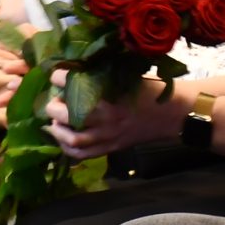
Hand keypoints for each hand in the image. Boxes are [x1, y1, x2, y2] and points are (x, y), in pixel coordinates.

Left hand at [45, 70, 180, 161]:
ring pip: (73, 139)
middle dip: (54, 108)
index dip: (59, 78)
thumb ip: (101, 75)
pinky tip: (63, 140)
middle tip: (53, 102)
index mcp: (110, 95)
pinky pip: (83, 154)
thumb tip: (75, 70)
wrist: (171, 113)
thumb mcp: (126, 76)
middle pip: (68, 115)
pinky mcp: (111, 147)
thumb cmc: (149, 90)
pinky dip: (68, 149)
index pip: (74, 84)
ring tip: (54, 123)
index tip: (55, 75)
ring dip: (58, 131)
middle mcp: (106, 117)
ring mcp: (109, 135)